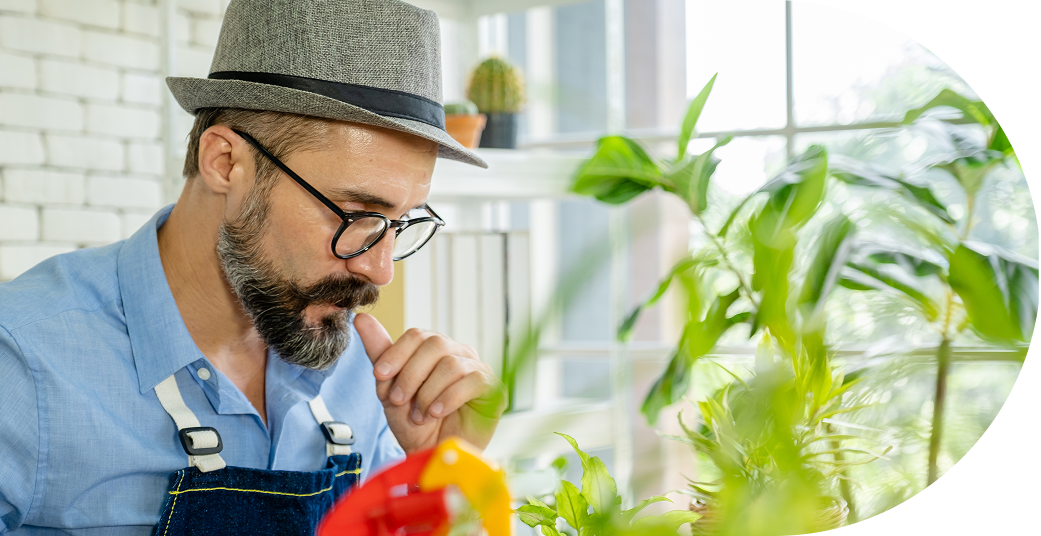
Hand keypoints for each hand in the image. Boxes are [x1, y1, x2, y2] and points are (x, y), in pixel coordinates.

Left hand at [354, 313, 505, 452]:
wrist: (431, 458)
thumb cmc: (414, 424)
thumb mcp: (390, 389)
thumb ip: (380, 353)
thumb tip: (362, 318)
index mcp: (435, 350)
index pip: (417, 335)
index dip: (396, 353)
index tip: (379, 375)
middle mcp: (459, 354)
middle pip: (435, 344)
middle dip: (410, 374)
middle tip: (397, 400)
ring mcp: (478, 369)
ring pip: (450, 364)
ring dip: (427, 393)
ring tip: (420, 415)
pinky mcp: (493, 388)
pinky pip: (471, 381)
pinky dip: (448, 398)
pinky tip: (436, 413)